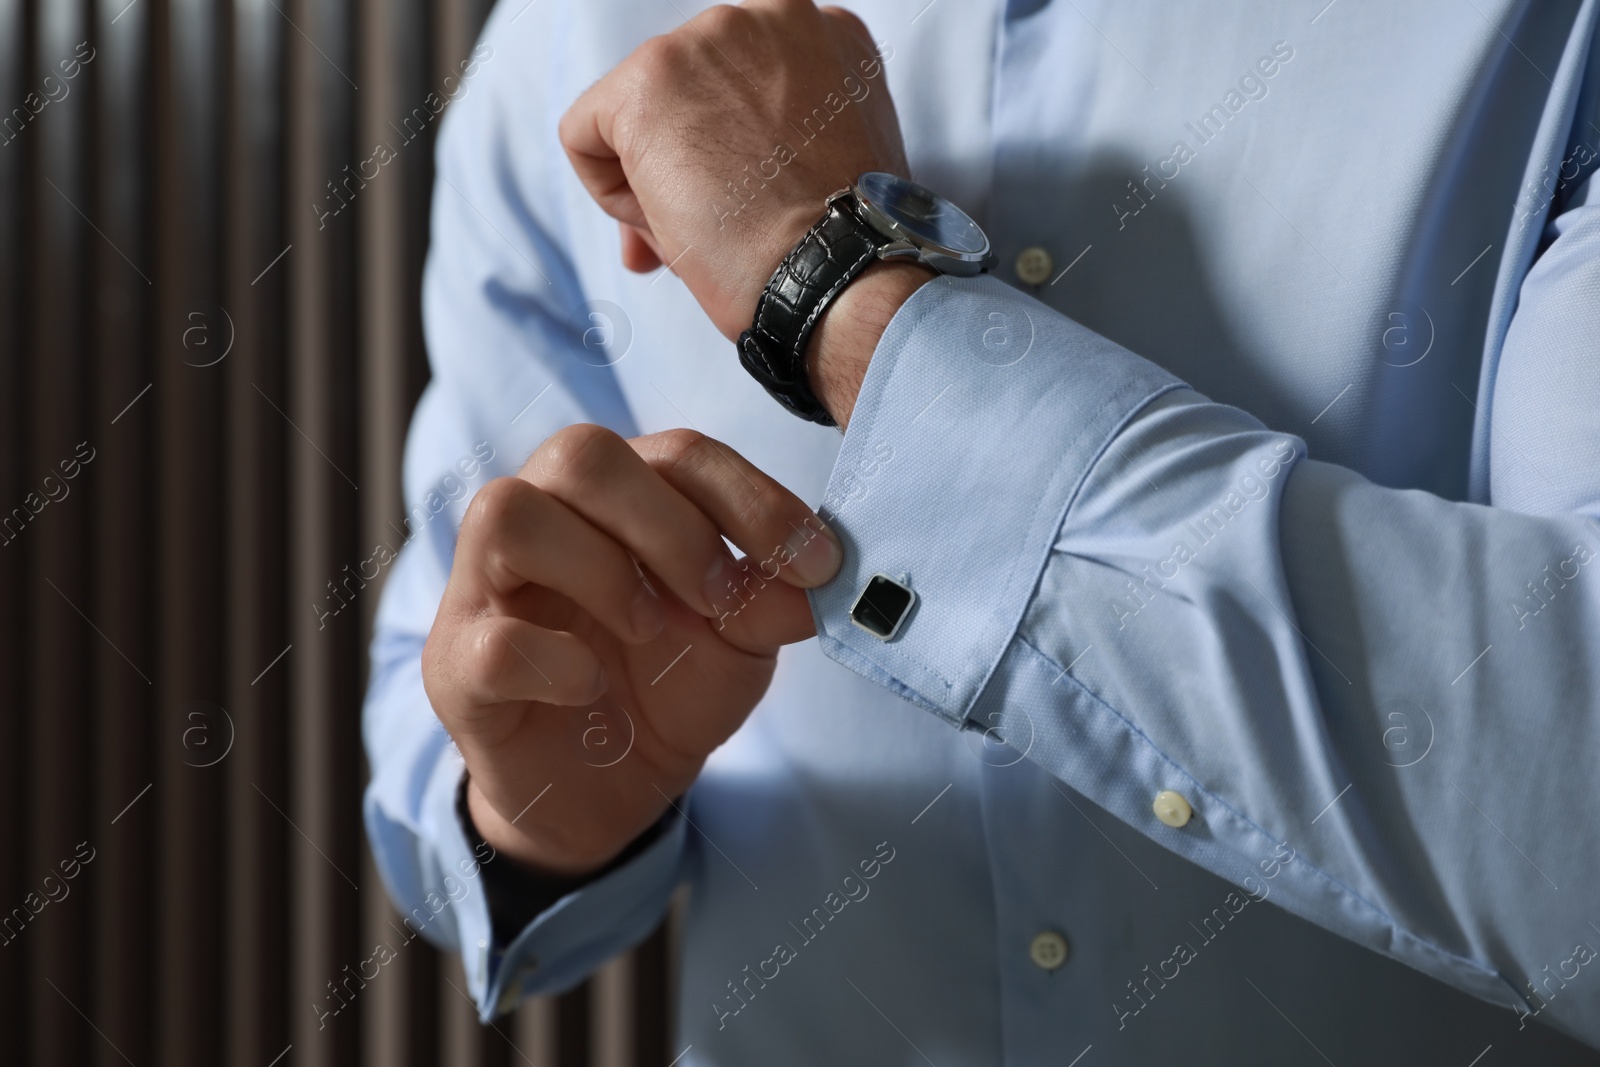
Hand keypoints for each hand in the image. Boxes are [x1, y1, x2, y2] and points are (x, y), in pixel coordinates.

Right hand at [422, 425, 842, 875]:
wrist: (605, 794)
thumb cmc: (664, 690)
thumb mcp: (738, 645)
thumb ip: (768, 602)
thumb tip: (810, 583)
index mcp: (618, 498)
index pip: (678, 453)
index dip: (752, 498)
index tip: (813, 563)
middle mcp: (543, 517)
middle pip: (583, 453)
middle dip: (671, 526)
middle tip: (718, 599)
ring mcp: (486, 587)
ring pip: (509, 512)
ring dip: (600, 569)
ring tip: (647, 628)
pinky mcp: (456, 665)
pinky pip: (491, 639)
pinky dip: (554, 661)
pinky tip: (590, 684)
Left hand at [558, 0, 909, 342]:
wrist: (837, 272)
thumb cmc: (839, 242)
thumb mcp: (827, 158)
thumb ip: (767, 135)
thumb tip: (692, 171)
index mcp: (823, 36)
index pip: (736, 81)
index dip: (728, 148)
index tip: (744, 196)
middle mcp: (767, 18)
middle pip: (683, 91)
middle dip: (682, 162)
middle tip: (715, 226)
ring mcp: (703, 44)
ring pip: (633, 112)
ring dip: (653, 180)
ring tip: (703, 229)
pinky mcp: (646, 82)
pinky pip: (584, 135)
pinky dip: (609, 193)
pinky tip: (668, 224)